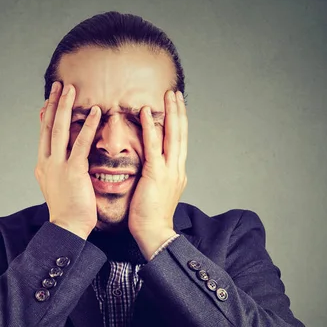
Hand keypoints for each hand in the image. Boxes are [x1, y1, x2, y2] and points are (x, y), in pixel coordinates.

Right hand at [35, 81, 101, 239]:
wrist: (67, 228)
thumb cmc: (68, 211)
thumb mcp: (59, 186)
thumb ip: (61, 169)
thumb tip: (69, 158)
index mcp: (43, 166)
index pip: (44, 134)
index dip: (47, 114)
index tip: (50, 99)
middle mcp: (46, 162)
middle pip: (48, 126)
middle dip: (53, 103)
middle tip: (59, 85)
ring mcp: (58, 165)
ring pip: (60, 129)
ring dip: (65, 106)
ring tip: (71, 89)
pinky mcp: (73, 171)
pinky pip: (81, 143)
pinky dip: (88, 126)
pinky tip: (95, 112)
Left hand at [128, 90, 187, 258]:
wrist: (154, 234)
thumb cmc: (151, 217)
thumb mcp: (158, 192)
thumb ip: (158, 176)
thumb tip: (153, 167)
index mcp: (177, 172)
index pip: (180, 142)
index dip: (179, 122)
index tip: (177, 106)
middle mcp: (177, 168)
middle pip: (181, 134)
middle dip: (178, 112)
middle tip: (175, 93)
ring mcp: (169, 171)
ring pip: (173, 136)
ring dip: (170, 113)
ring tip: (167, 95)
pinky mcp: (156, 175)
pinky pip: (154, 146)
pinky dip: (151, 128)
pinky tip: (146, 112)